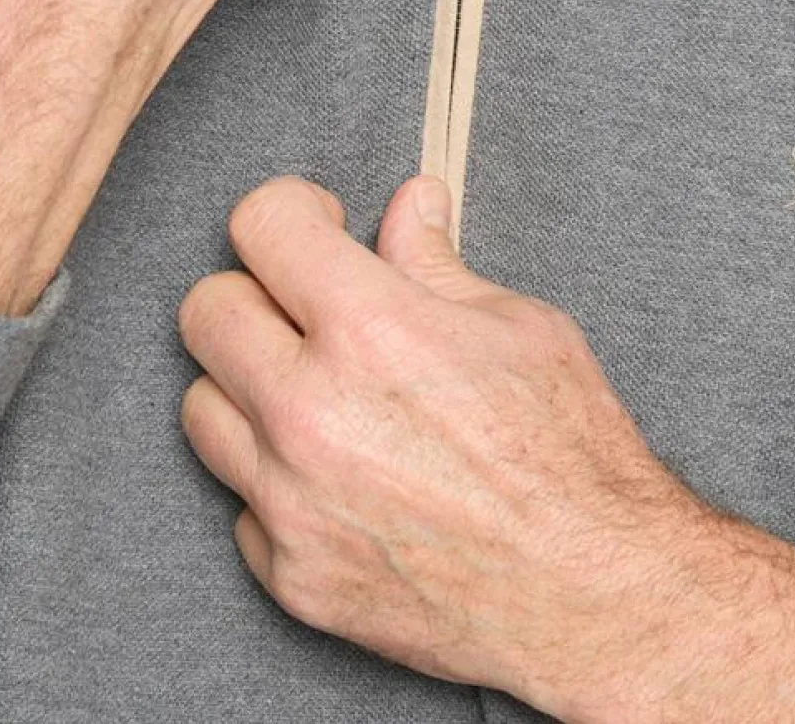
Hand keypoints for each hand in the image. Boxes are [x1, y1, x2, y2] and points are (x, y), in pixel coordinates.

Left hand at [176, 174, 695, 711]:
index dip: (293, 211)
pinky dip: (278, 482)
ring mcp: (290, 502)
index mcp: (372, 329)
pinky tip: (343, 475)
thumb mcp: (520, 326)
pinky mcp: (289, 575)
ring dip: (252, 386)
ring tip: (322, 393)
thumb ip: (437, 262)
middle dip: (257, 291)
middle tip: (309, 307)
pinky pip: (241, 502)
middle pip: (206, 310)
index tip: (319, 227)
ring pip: (202, 407)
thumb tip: (409, 201)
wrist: (592, 592)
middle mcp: (310, 412)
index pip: (262, 225)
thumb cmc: (570, 450)